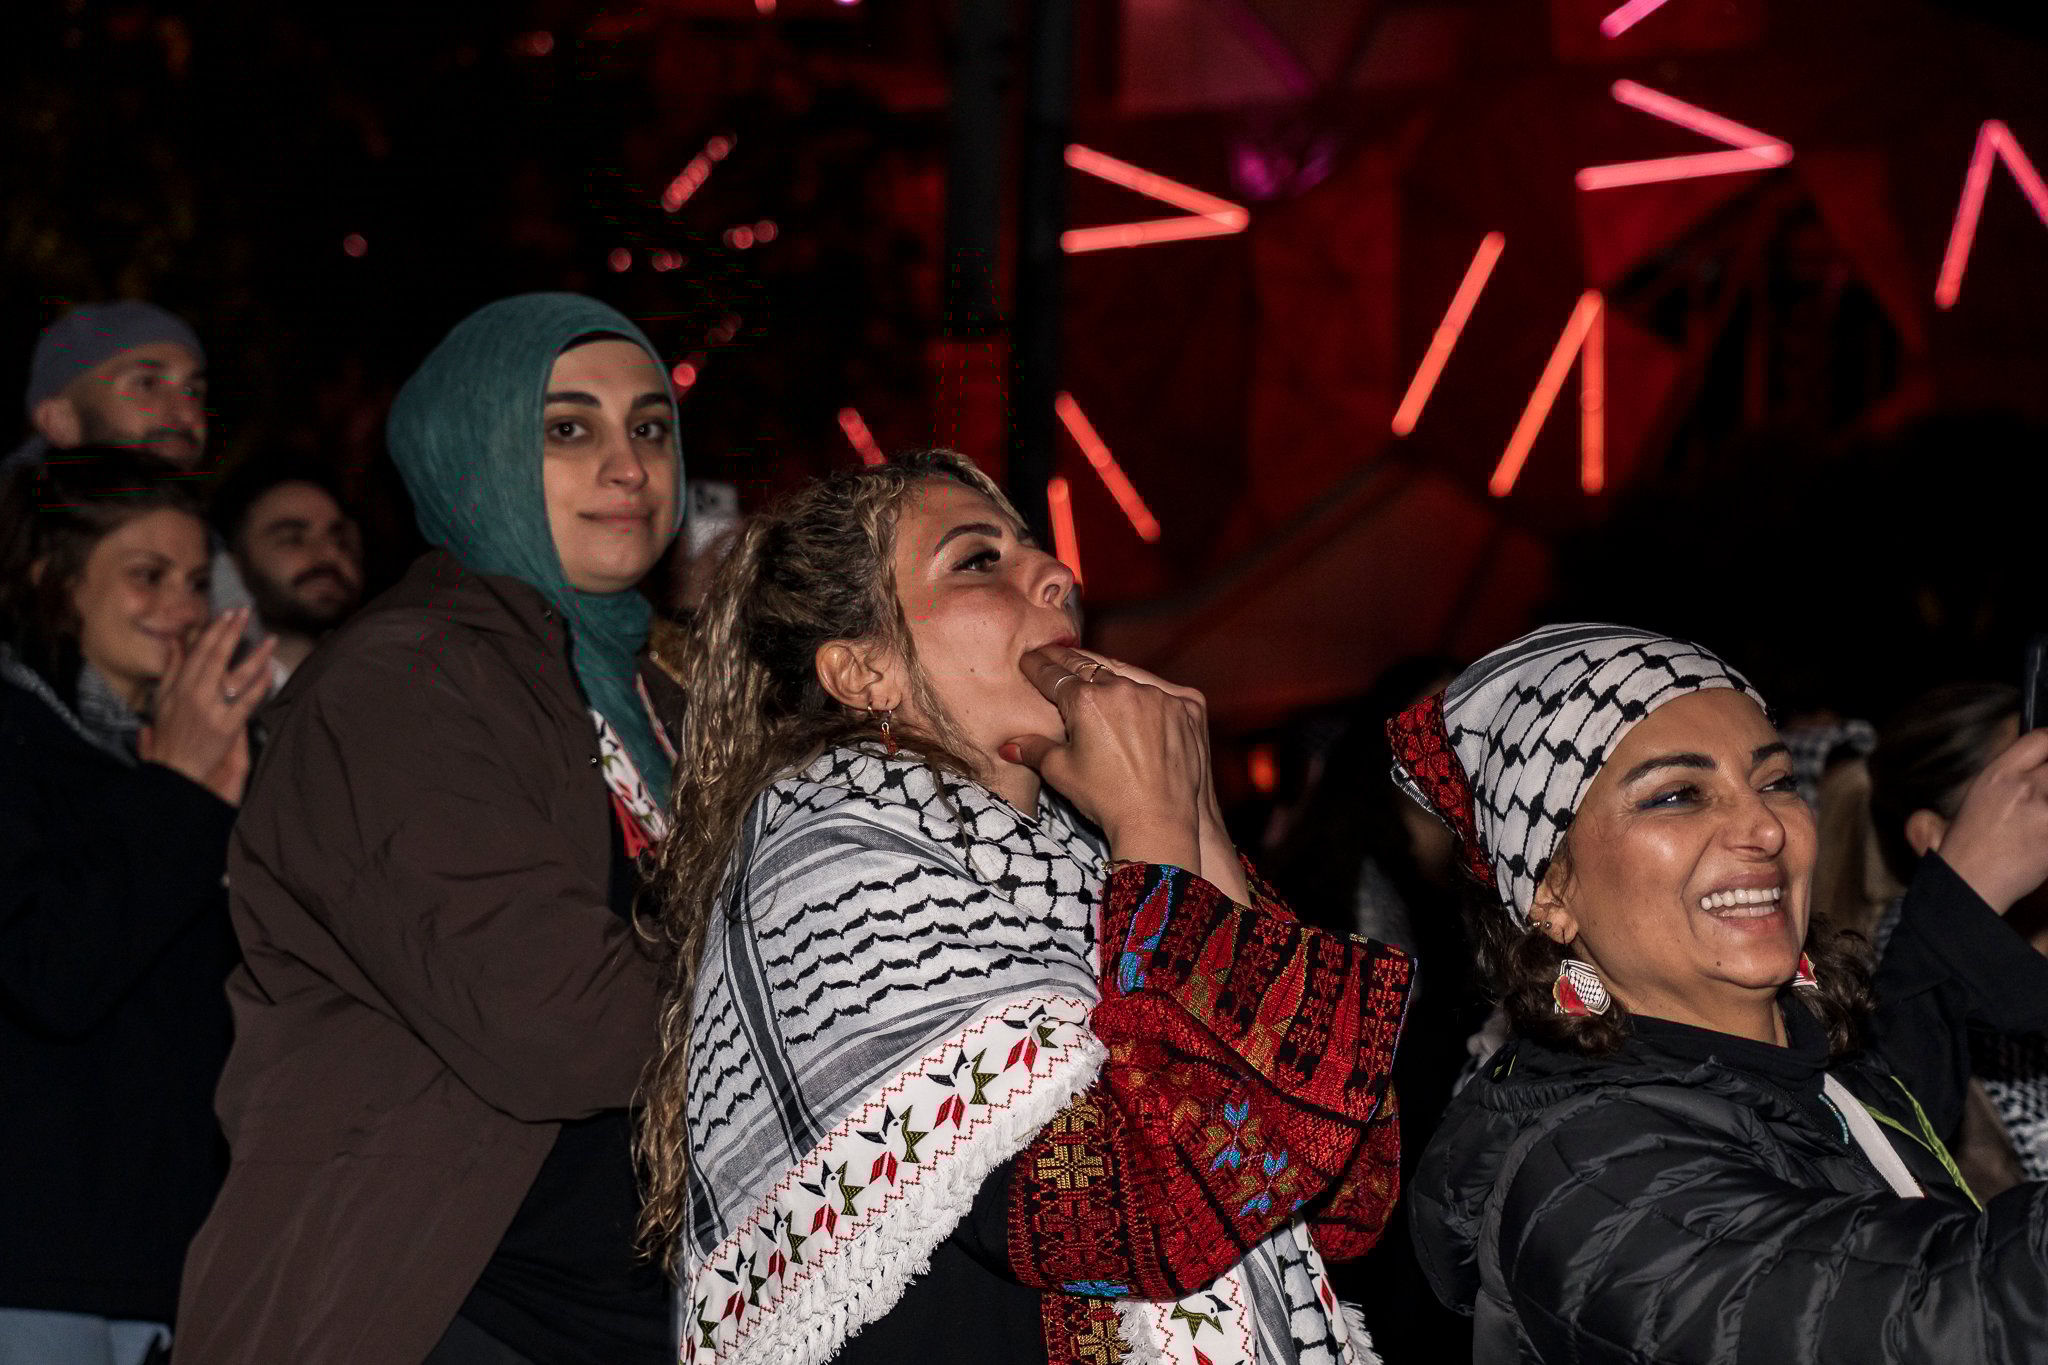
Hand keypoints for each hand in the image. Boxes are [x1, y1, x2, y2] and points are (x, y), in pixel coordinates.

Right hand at [139, 610, 275, 806]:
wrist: (174, 770)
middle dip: (232, 631)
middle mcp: (195, 694)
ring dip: (255, 655)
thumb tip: (178, 642)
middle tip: (246, 612)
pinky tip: (271, 671)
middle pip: (217, 656)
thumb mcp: (161, 699)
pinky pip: (248, 701)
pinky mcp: (228, 727)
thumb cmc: (168, 734)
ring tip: (270, 639)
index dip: (214, 630)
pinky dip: (260, 684)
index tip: (227, 613)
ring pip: (237, 676)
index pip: (199, 651)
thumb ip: (172, 669)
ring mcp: (213, 710)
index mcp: (179, 686)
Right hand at [999, 645, 1202, 868]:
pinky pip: (1162, 691)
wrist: (1159, 822)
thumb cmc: (1106, 800)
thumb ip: (1034, 750)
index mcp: (1087, 701)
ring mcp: (1161, 695)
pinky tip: (1133, 697)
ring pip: (1128, 676)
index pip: (1055, 675)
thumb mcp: (1061, 773)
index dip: (1038, 666)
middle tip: (1051, 652)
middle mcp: (1124, 689)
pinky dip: (1146, 694)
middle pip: (1090, 667)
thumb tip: (1008, 745)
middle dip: (1067, 660)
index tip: (1029, 659)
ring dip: (1109, 676)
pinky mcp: (1189, 706)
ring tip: (1092, 672)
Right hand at [1937, 728, 2047, 913]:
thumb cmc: (1967, 850)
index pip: (2042, 739)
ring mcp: (2043, 810)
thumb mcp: (1973, 803)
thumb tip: (2029, 774)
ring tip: (2040, 822)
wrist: (1968, 886)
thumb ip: (2004, 781)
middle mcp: (2022, 787)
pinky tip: (2043, 839)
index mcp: (1996, 775)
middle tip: (2044, 799)